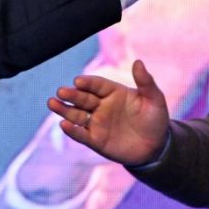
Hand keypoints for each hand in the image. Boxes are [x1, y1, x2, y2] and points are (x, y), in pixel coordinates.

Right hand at [48, 59, 169, 166]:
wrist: (156, 146)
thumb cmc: (155, 119)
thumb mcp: (154, 99)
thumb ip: (146, 82)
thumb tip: (138, 62)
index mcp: (114, 92)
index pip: (97, 85)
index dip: (88, 83)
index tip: (78, 81)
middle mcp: (102, 106)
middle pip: (83, 98)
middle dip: (71, 95)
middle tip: (61, 92)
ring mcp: (97, 123)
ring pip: (77, 115)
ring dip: (64, 110)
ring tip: (52, 103)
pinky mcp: (96, 140)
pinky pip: (81, 134)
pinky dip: (72, 131)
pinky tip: (63, 125)